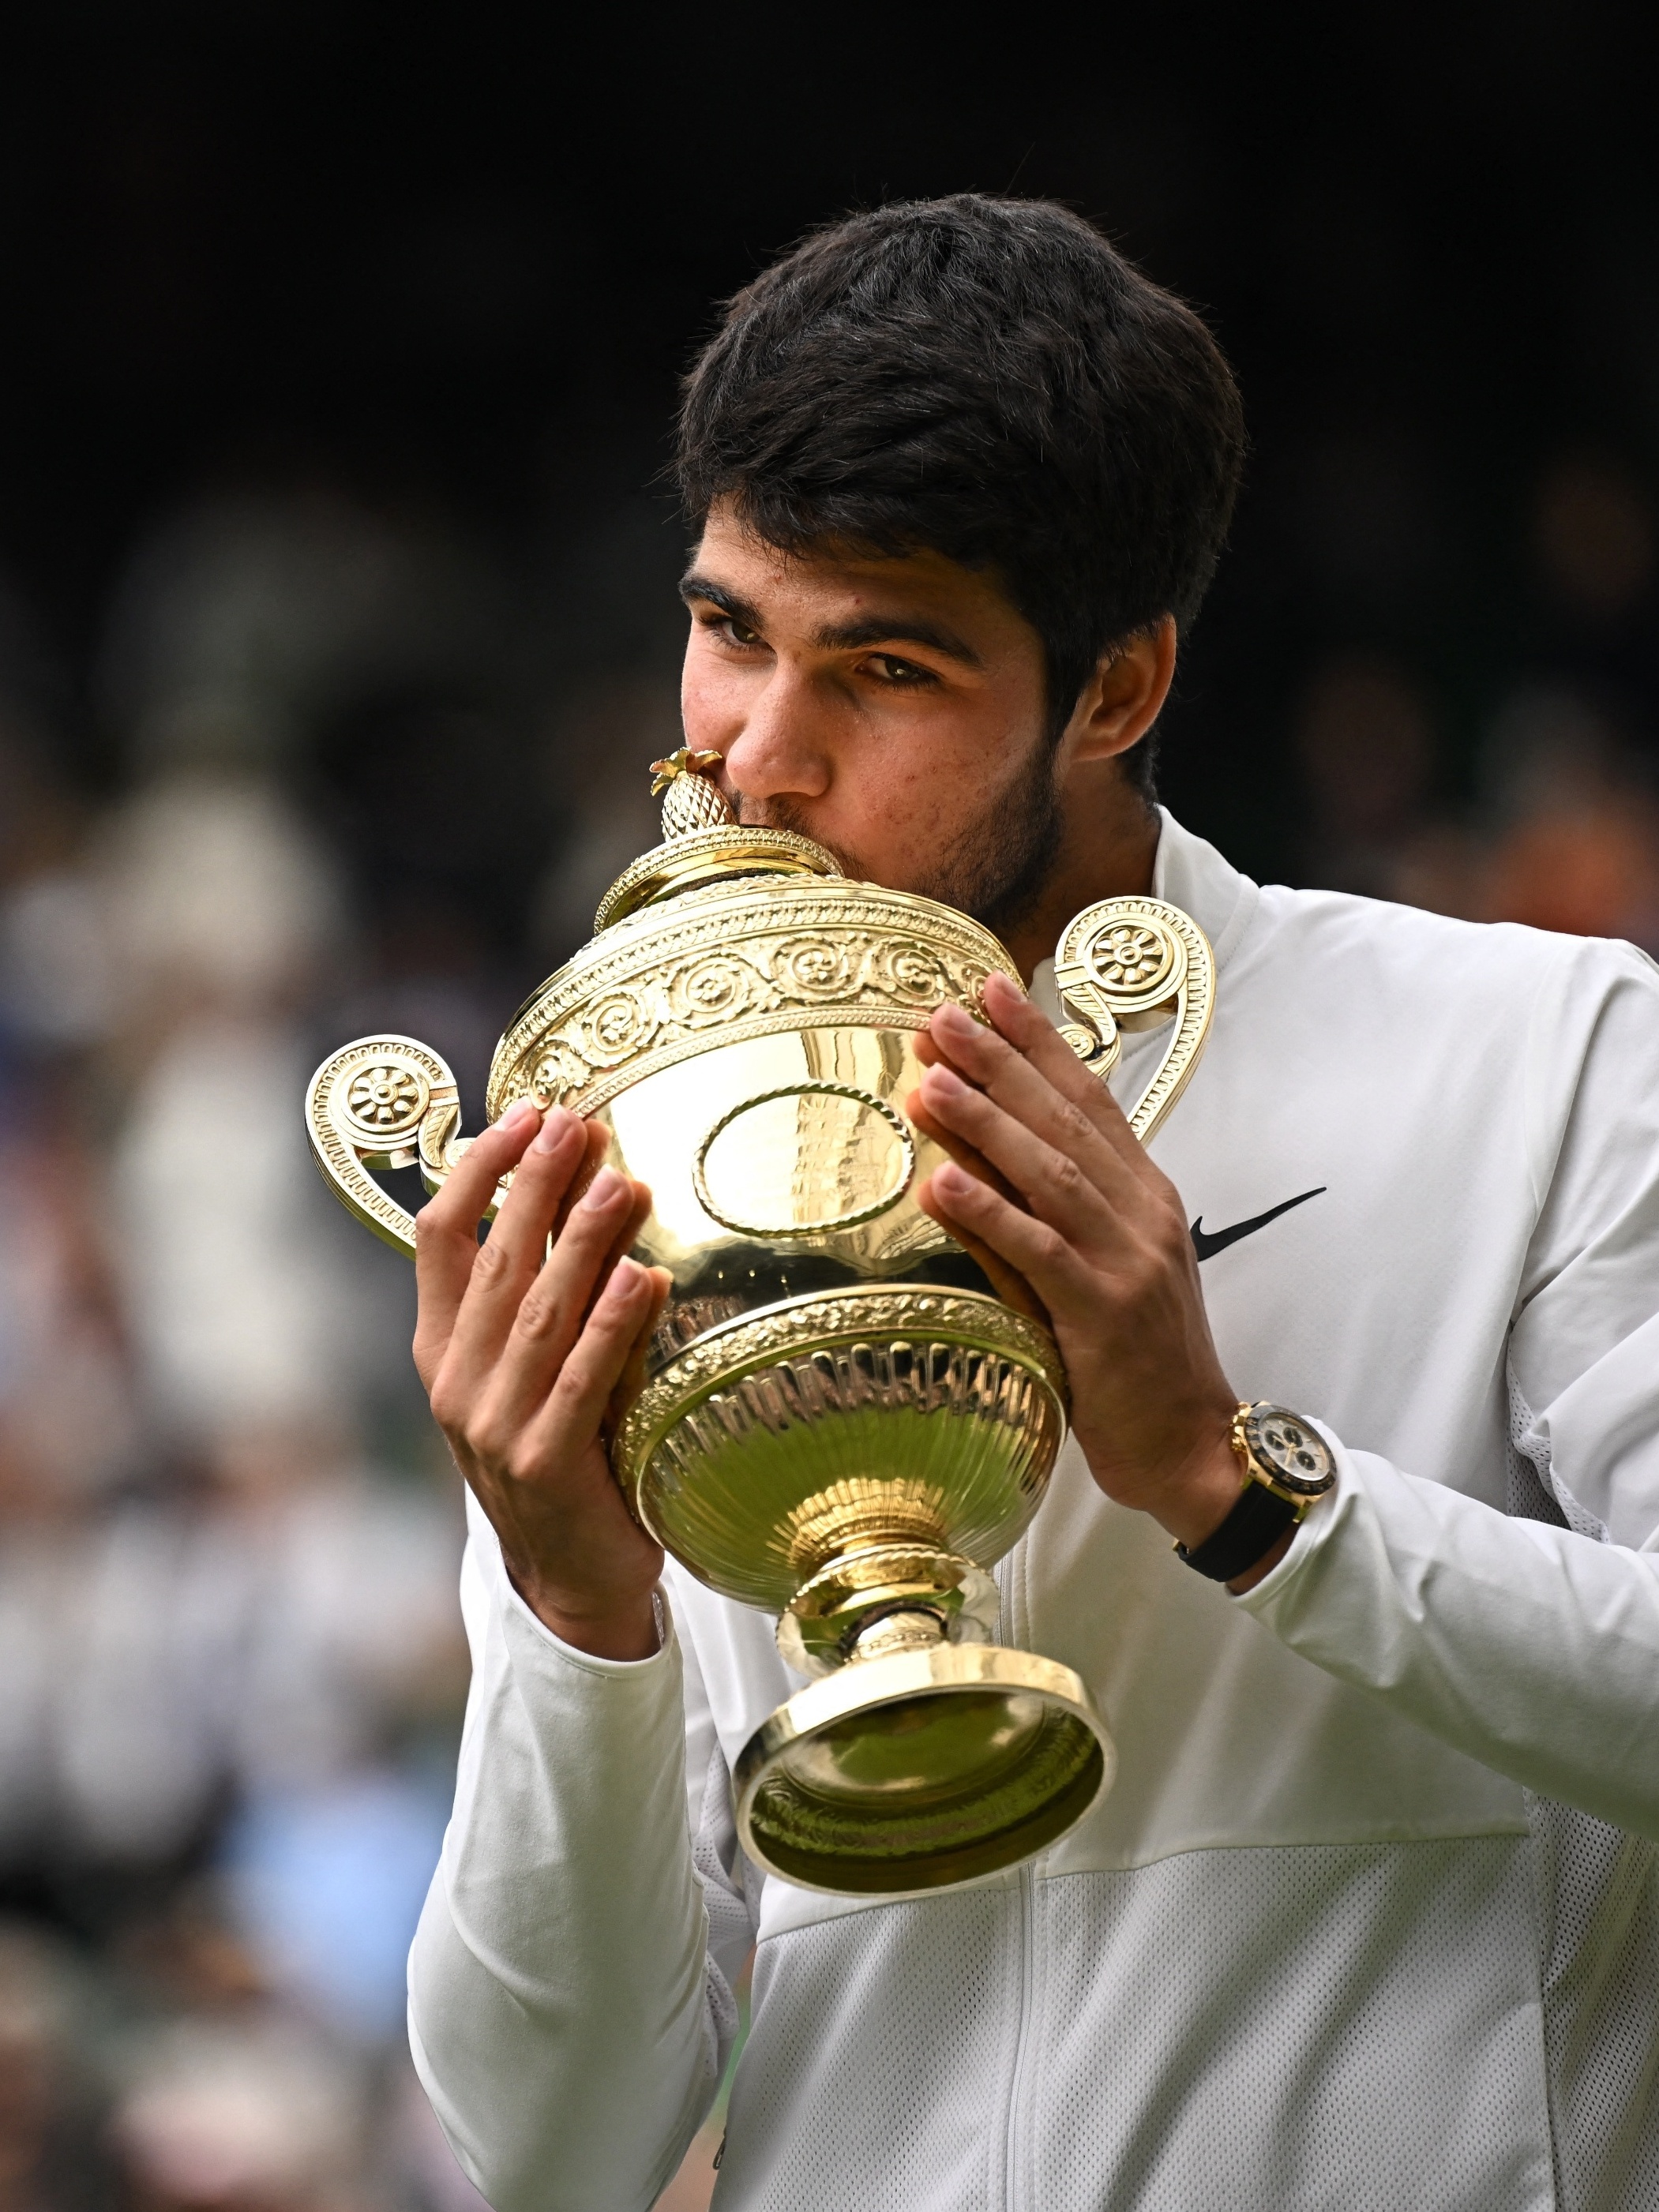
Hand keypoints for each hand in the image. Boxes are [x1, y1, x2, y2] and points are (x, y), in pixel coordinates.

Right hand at [413, 1100, 671, 1657]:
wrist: (568, 1580)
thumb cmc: (562, 1456)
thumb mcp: (531, 1371)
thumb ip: (541, 1294)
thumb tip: (592, 1187)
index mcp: (441, 1349)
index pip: (438, 1237)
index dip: (479, 1169)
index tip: (525, 1113)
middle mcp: (457, 1381)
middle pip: (494, 1261)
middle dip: (535, 1185)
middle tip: (577, 1122)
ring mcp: (494, 1426)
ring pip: (537, 1312)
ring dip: (579, 1241)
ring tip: (620, 1181)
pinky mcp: (544, 1464)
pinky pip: (581, 1380)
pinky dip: (612, 1326)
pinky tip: (642, 1279)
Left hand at [912, 972, 1252, 1566]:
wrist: (1194, 1446)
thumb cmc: (1140, 1362)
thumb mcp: (1103, 1270)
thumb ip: (1054, 1214)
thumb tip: (976, 1160)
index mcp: (1146, 1197)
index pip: (1089, 1101)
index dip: (1039, 1043)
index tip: (991, 992)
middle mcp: (1143, 1216)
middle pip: (1066, 1122)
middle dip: (1002, 1062)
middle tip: (942, 1016)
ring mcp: (1127, 1263)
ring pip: (1052, 1174)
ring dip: (988, 1123)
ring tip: (931, 1080)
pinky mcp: (1104, 1315)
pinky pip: (1039, 1252)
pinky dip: (990, 1212)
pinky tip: (943, 1181)